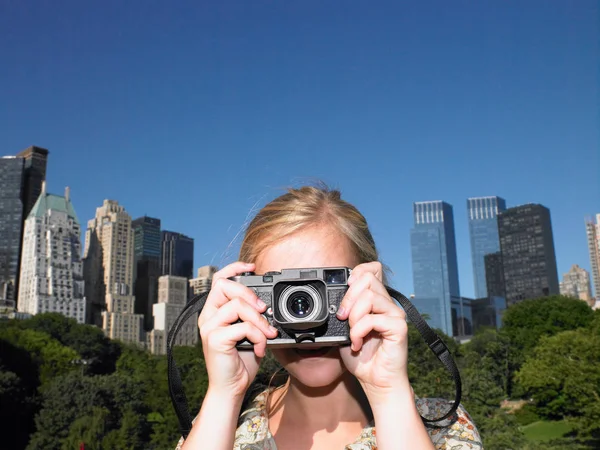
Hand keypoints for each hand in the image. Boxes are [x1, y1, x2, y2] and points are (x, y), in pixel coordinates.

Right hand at [198, 262, 278, 398]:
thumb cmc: (241, 360)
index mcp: (215, 311)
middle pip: (224, 286)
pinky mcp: (214, 340)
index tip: (252, 267)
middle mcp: (208, 316)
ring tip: (267, 334)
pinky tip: (259, 349)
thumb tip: (266, 303)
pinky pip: (242, 327)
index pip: (219, 279)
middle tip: (263, 309)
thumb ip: (252, 315)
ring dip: (259, 320)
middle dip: (249, 293)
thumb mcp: (250, 332)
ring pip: (236, 305)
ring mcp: (209, 327)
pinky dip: (258, 337)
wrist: (232, 388)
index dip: (234, 268)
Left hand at [338, 262, 410, 403]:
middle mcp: (388, 303)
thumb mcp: (344, 329)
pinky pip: (373, 318)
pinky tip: (358, 344)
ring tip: (352, 334)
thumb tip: (332, 299)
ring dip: (354, 317)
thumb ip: (343, 311)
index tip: (345, 290)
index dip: (357, 273)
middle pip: (367, 279)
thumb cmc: (362, 357)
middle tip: (343, 318)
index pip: (372, 269)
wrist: (375, 381)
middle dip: (348, 298)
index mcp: (377, 300)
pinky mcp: (399, 327)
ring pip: (370, 296)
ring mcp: (395, 314)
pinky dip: (359, 331)